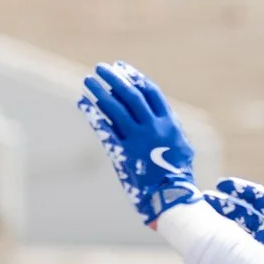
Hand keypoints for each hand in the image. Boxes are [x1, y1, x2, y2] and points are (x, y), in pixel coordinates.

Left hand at [76, 63, 198, 224]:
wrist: (170, 197)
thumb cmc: (176, 171)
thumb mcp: (180, 143)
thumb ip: (169, 124)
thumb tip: (154, 107)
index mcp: (169, 123)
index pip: (150, 92)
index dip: (134, 77)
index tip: (120, 66)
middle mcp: (153, 128)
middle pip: (130, 95)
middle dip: (114, 78)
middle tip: (100, 67)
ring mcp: (136, 140)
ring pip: (114, 109)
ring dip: (99, 92)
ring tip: (88, 80)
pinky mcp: (122, 153)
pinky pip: (104, 129)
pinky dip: (92, 114)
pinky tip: (83, 102)